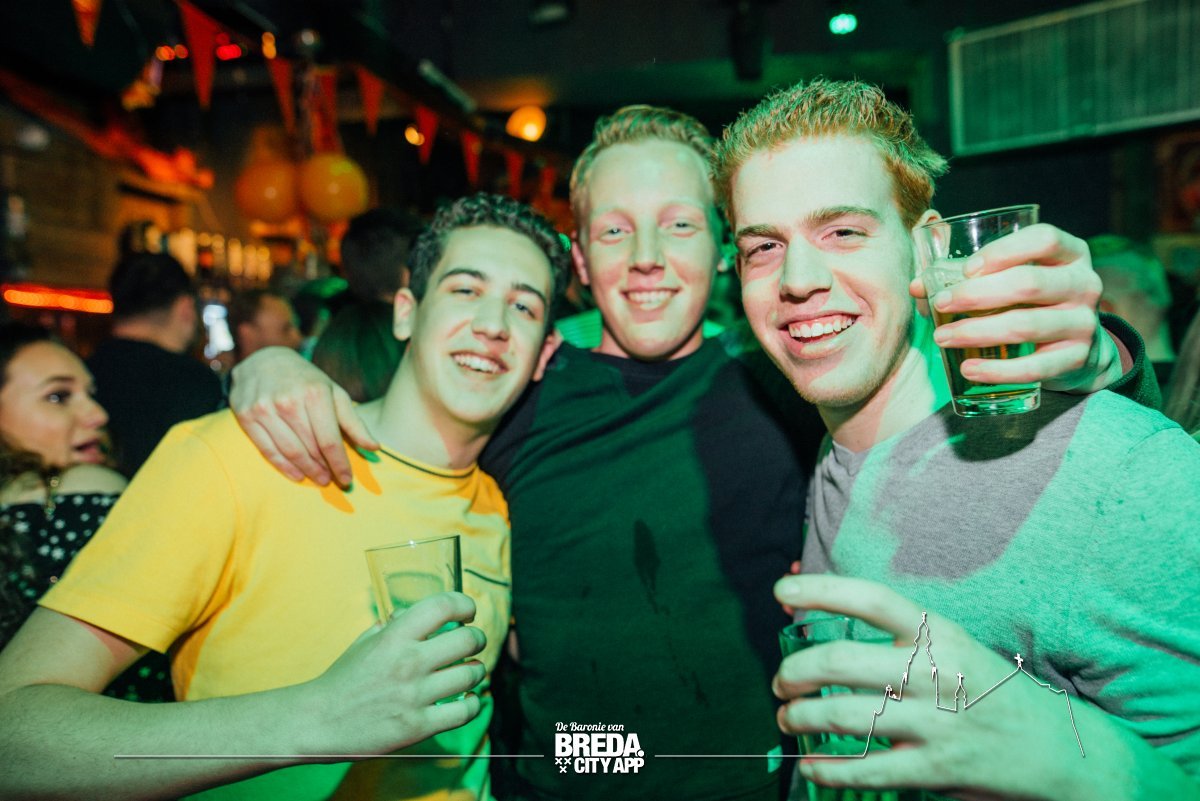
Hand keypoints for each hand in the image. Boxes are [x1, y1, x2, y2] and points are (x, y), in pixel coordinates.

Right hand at [230, 346, 377, 486]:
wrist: (263, 359)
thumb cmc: (305, 380)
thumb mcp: (333, 392)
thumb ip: (354, 421)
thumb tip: (374, 448)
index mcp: (314, 393)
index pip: (329, 440)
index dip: (340, 463)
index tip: (347, 479)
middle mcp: (289, 401)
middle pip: (310, 447)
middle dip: (324, 468)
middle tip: (332, 480)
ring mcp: (265, 408)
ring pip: (290, 451)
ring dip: (307, 470)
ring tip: (319, 478)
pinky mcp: (246, 416)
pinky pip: (267, 449)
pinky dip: (283, 466)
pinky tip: (297, 475)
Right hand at [296, 592, 485, 756]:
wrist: (317, 722)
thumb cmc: (342, 680)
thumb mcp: (365, 642)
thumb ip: (393, 625)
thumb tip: (414, 614)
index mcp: (393, 636)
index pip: (443, 606)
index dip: (464, 604)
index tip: (468, 610)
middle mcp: (408, 662)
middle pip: (468, 640)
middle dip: (477, 638)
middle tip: (474, 641)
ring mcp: (415, 696)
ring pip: (472, 674)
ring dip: (477, 670)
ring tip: (471, 670)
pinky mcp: (418, 726)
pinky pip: (464, 711)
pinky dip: (473, 704)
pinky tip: (469, 699)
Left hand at [774, 575, 1092, 800]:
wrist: (1060, 751)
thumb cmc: (990, 691)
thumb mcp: (954, 648)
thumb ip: (899, 639)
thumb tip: (824, 624)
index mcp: (940, 633)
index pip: (872, 600)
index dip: (821, 591)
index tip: (782, 593)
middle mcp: (935, 672)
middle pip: (839, 661)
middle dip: (794, 671)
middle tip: (782, 680)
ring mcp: (936, 722)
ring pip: (842, 716)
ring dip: (799, 717)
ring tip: (789, 718)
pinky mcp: (936, 768)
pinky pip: (866, 769)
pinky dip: (827, 769)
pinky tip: (812, 765)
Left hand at [909, 224, 1121, 393]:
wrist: (1079, 348)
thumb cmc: (1032, 304)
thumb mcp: (1011, 282)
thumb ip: (966, 278)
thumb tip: (918, 286)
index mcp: (1069, 254)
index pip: (1044, 239)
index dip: (1003, 251)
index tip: (966, 269)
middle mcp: (1084, 283)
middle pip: (1029, 282)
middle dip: (977, 294)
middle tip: (941, 304)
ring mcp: (1084, 323)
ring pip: (1026, 325)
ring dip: (977, 332)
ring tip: (942, 338)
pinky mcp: (1077, 359)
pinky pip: (1034, 367)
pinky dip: (997, 370)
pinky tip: (968, 369)